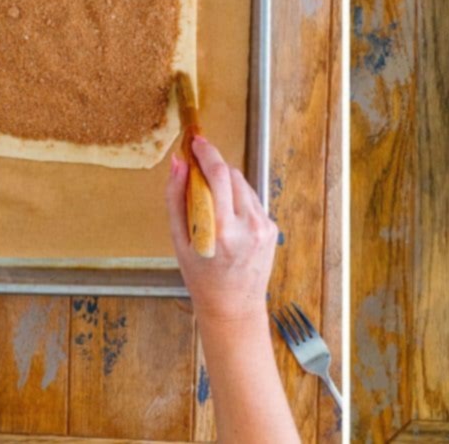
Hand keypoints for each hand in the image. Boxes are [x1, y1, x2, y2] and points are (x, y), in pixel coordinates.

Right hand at [165, 135, 279, 325]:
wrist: (233, 306)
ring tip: (212, 206)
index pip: (218, 175)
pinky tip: (227, 220)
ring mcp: (264, 226)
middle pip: (231, 174)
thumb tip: (178, 163)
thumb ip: (176, 198)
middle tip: (196, 170)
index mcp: (222, 230)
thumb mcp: (179, 241)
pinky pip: (252, 200)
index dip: (207, 152)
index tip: (197, 142)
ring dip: (226, 184)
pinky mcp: (272, 227)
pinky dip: (237, 200)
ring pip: (243, 184)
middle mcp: (248, 225)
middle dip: (213, 167)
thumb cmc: (201, 277)